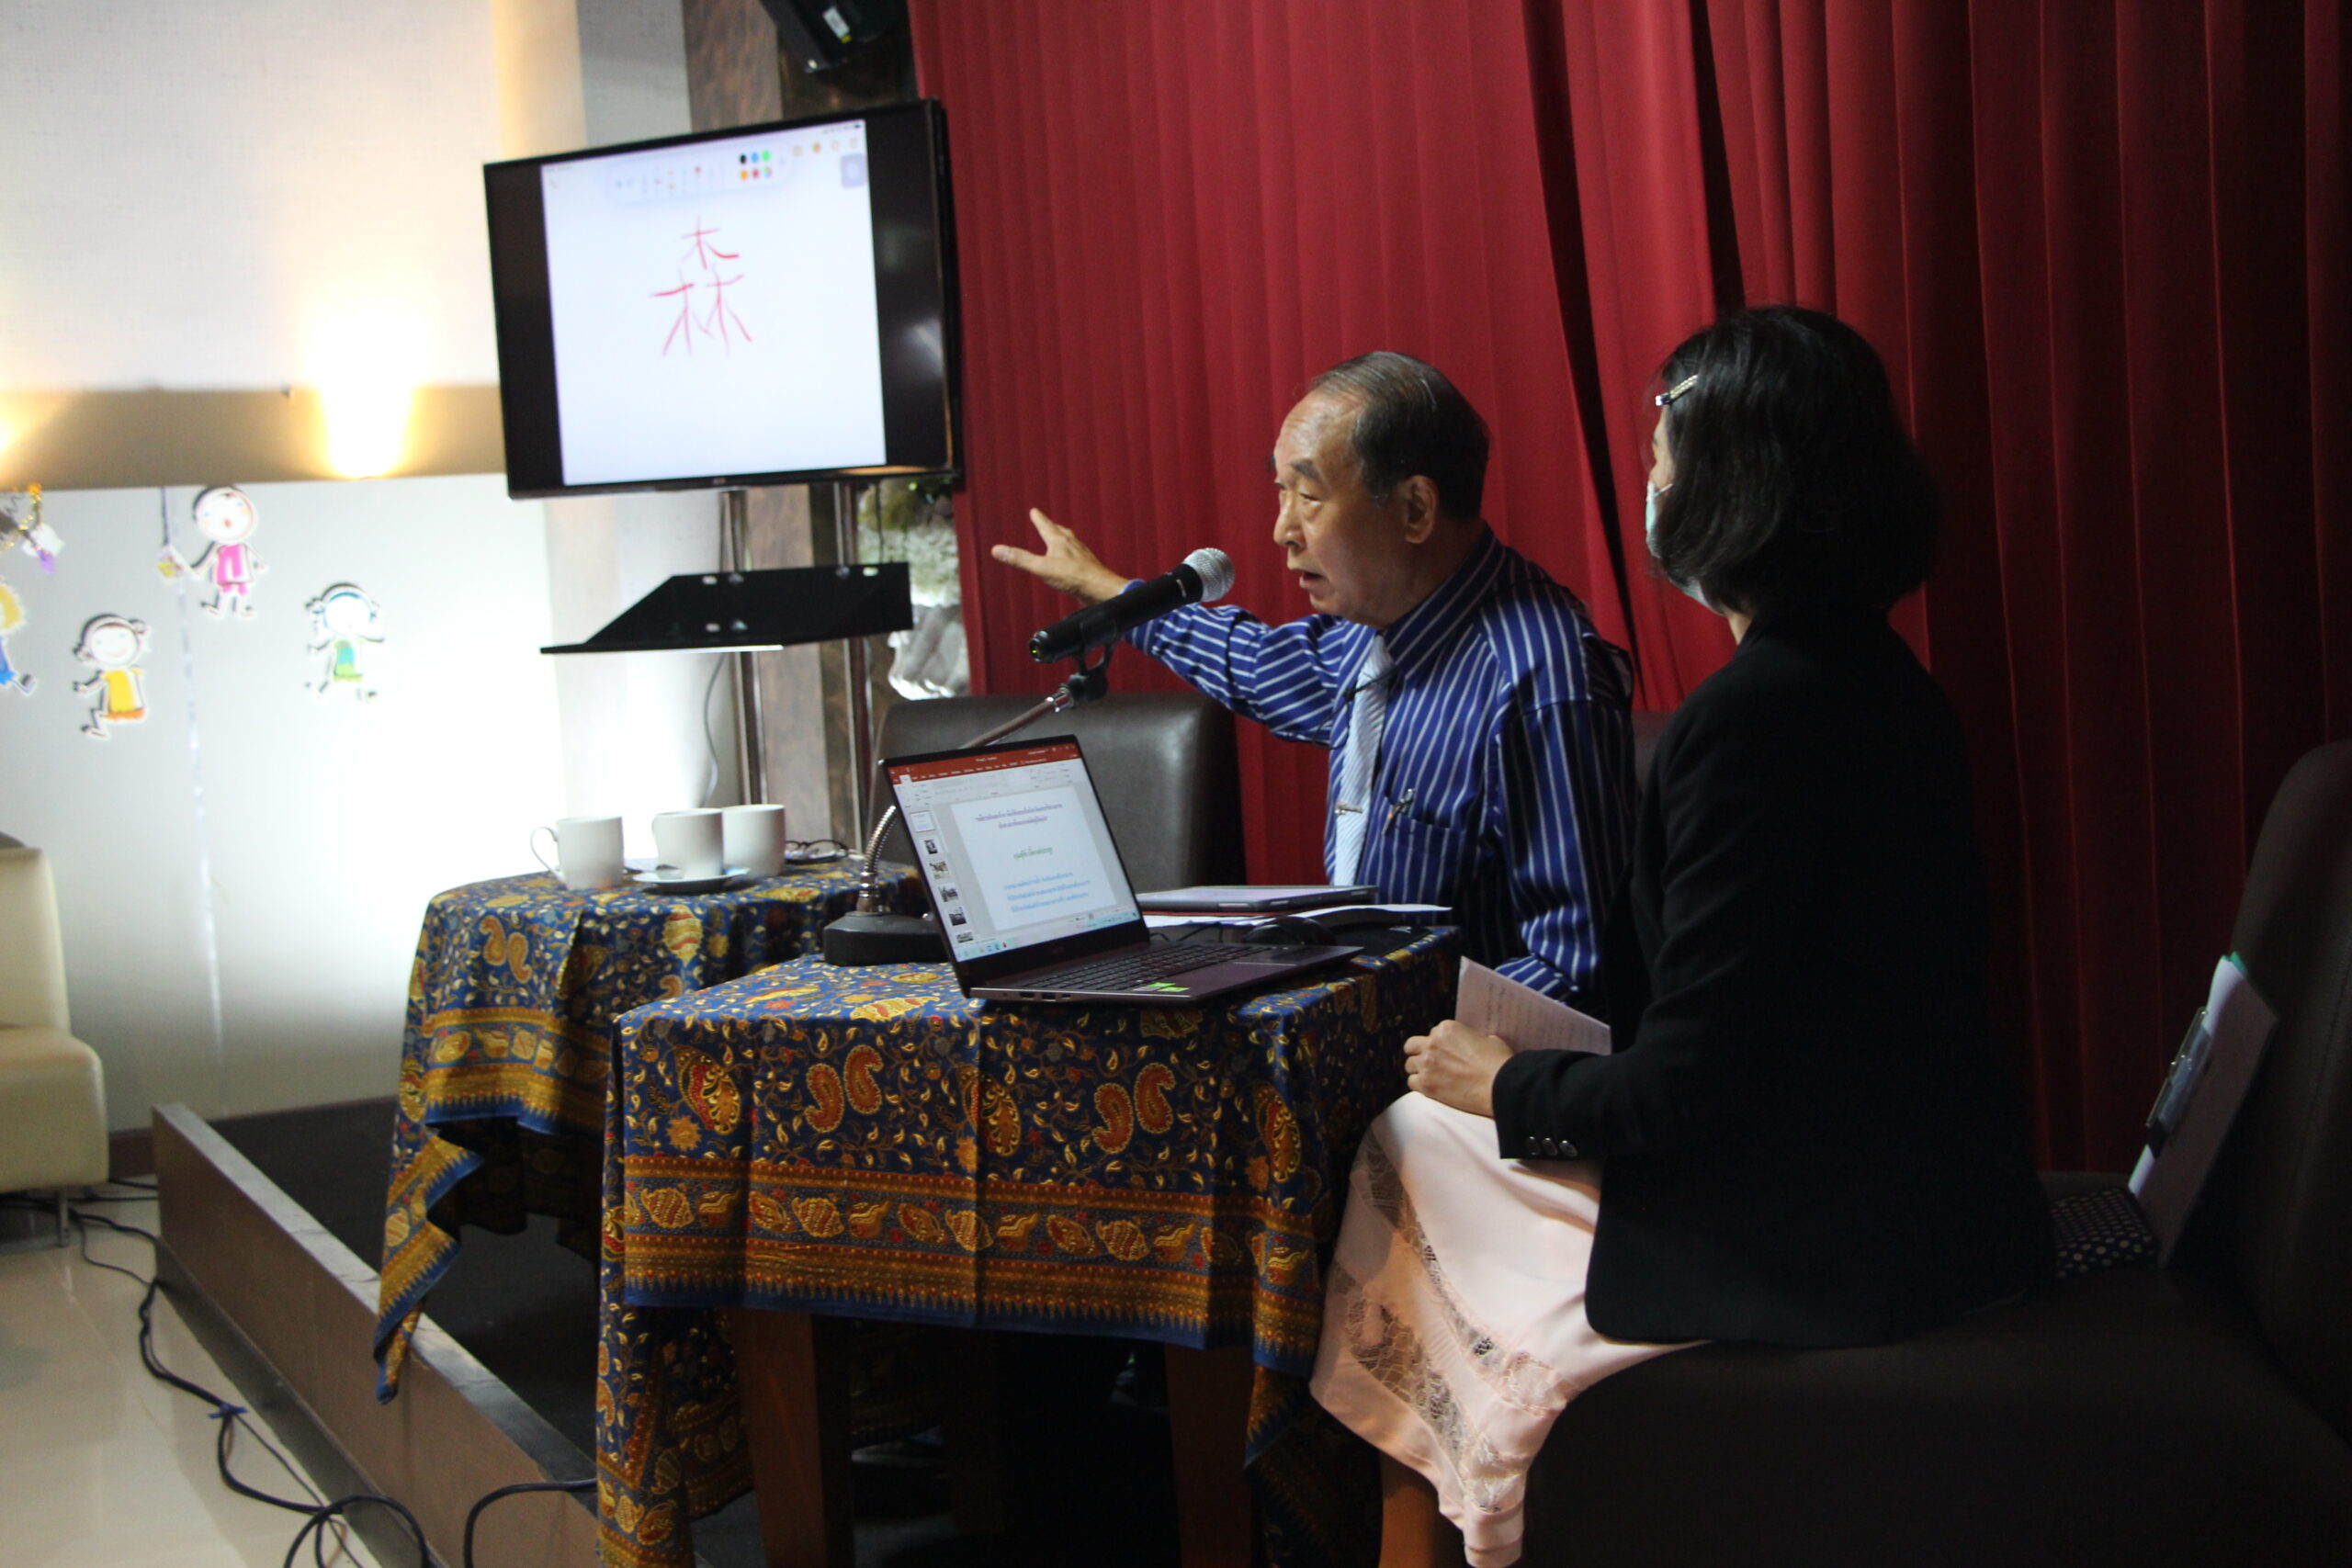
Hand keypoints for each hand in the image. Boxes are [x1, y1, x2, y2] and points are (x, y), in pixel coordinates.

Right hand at [991, 509, 1128, 604]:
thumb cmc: (1072, 577)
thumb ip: (1020, 559)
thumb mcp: (1041, 568)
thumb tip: (996, 549)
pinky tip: (1074, 562)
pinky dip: (1072, 554)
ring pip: (1071, 543)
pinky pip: (1078, 557)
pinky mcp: (1088, 568)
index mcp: (1060, 542)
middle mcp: (1072, 545)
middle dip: (1052, 527)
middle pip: (1061, 532)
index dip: (1039, 519)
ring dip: (1064, 539)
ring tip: (1062, 538)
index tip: (1035, 511)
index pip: (1046, 526)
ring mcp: (1082, 556)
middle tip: (1048, 522)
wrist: (1100, 589)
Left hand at [1403, 1020, 1511, 1118]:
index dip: (1440, 1044)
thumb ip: (1473, 1038)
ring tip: (1431, 1078)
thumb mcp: (1489, 1040)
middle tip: (1429, 1063)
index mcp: (1446, 1029)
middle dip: (1419, 1053)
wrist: (1501, 1086)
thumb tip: (1474, 1044)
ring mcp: (1427, 1064)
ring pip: (1409, 1065)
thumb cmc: (1499, 1063)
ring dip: (1418, 1070)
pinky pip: (1412, 1083)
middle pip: (1412, 1046)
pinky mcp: (1426, 1084)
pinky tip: (1431, 1088)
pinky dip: (1420, 1086)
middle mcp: (1432, 1043)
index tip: (1446, 1054)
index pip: (1433, 1034)